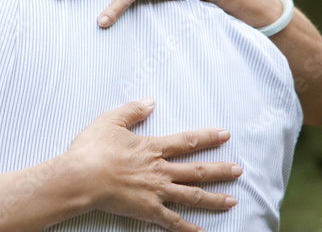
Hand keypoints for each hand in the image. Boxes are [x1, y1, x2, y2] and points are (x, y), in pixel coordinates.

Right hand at [62, 98, 238, 230]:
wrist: (82, 177)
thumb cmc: (92, 149)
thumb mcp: (110, 121)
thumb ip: (132, 111)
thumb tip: (150, 102)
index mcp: (152, 148)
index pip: (187, 141)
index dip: (207, 137)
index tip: (225, 135)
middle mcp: (160, 170)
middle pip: (196, 170)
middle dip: (220, 170)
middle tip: (238, 170)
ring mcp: (156, 191)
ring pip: (191, 196)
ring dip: (214, 199)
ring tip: (232, 201)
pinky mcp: (148, 209)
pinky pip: (172, 221)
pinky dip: (188, 228)